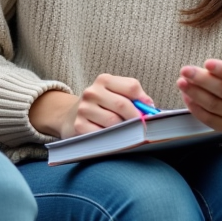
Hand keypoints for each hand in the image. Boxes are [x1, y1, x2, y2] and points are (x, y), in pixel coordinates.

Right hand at [29, 74, 153, 139]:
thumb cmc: (102, 106)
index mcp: (104, 80)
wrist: (69, 116)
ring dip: (124, 131)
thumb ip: (135, 98)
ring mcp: (84, 109)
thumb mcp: (115, 95)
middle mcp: (92, 92)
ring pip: (113, 122)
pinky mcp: (79, 126)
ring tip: (127, 134)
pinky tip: (114, 139)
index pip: (131, 86)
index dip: (144, 101)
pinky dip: (113, 140)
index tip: (149, 112)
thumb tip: (151, 109)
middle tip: (144, 129)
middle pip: (123, 105)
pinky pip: (103, 135)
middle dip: (136, 119)